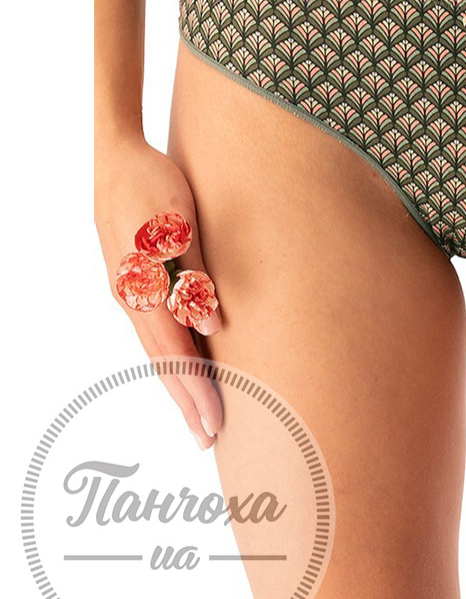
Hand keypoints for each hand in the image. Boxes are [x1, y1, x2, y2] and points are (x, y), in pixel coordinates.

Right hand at [95, 133, 222, 450]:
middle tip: (209, 439)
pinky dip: (170, 359)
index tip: (215, 423)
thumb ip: (194, 273)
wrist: (117, 159)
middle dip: (187, 402)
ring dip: (179, 384)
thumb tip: (213, 322)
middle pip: (163, 362)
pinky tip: (182, 366)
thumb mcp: (179, 223)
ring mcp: (130, 293)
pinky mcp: (134, 283)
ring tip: (198, 415)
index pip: (175, 352)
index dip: (196, 389)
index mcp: (143, 287)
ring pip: (157, 351)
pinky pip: (153, 332)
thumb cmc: (154, 184)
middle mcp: (133, 298)